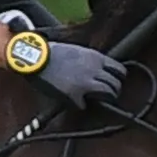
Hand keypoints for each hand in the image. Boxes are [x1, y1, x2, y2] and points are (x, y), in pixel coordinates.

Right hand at [22, 35, 141, 113]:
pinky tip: (76, 103)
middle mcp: (94, 70)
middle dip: (114, 91)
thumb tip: (98, 69)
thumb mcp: (77, 51)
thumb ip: (90, 60)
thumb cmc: (53, 52)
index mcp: (95, 57)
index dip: (119, 78)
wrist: (37, 58)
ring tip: (98, 101)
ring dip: (105, 99)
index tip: (115, 81)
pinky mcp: (74, 94)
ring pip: (108, 93)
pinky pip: (84, 105)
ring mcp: (86, 83)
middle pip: (116, 84)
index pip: (119, 69)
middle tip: (109, 95)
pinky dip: (81, 106)